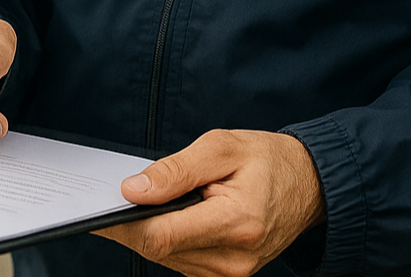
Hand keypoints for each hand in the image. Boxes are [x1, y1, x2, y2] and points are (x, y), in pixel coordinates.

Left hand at [98, 129, 324, 276]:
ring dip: (149, 230)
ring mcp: (232, 273)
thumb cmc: (266, 159)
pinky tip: (166, 214)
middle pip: (159, 250)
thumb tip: (133, 190)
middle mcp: (234, 259)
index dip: (126, 221)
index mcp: (237, 223)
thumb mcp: (221, 147)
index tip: (101, 204)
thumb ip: (176, 170)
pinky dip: (167, 238)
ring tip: (143, 199)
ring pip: (166, 258)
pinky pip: (181, 260)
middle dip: (132, 223)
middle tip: (114, 195)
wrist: (309, 185)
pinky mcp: (227, 276)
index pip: (163, 235)